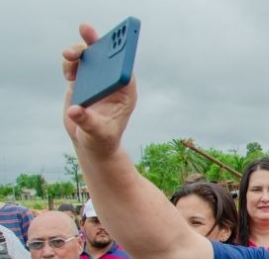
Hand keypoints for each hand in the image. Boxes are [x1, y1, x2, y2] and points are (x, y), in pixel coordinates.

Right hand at [62, 23, 136, 159]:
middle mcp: (112, 82)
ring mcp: (96, 80)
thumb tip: (74, 111)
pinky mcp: (82, 81)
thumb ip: (87, 121)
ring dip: (78, 52)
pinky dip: (69, 63)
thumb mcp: (97, 132)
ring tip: (68, 56)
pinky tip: (67, 73)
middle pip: (106, 56)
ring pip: (89, 57)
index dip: (118, 52)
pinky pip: (75, 65)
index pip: (123, 67)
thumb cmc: (101, 139)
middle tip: (85, 29)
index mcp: (124, 92)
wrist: (91, 143)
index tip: (112, 42)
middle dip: (96, 42)